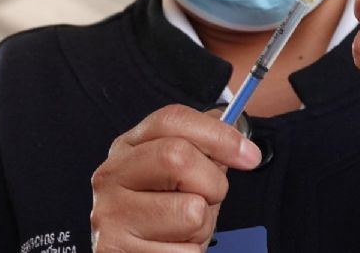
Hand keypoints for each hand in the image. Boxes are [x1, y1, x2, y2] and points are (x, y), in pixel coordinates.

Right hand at [90, 105, 261, 251]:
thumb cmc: (160, 214)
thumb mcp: (179, 176)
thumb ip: (203, 151)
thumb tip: (240, 143)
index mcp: (128, 147)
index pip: (172, 119)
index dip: (218, 134)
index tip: (248, 154)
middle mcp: (111, 175)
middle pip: (179, 157)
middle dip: (212, 183)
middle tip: (208, 200)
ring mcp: (110, 214)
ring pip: (191, 212)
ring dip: (201, 227)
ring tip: (181, 230)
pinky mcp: (118, 252)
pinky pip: (186, 252)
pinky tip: (170, 248)